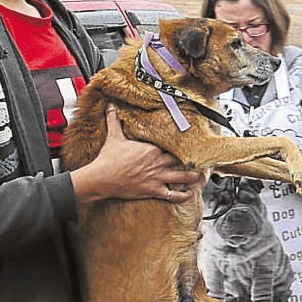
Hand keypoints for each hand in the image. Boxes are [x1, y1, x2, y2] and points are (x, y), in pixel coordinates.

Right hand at [71, 106, 204, 205]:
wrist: (101, 178)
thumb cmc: (108, 158)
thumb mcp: (114, 137)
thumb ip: (114, 120)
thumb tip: (110, 106)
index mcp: (152, 148)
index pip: (172, 144)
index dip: (181, 144)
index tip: (189, 143)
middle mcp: (158, 162)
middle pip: (180, 160)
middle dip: (191, 160)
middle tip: (200, 160)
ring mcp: (157, 177)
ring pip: (182, 177)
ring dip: (193, 177)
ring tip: (200, 177)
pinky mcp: (153, 190)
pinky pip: (172, 195)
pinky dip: (182, 196)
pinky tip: (189, 195)